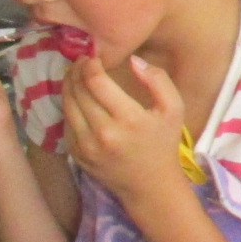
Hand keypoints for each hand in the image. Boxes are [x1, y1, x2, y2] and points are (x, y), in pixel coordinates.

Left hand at [60, 53, 187, 207]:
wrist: (150, 185)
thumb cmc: (163, 143)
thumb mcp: (174, 109)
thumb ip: (158, 80)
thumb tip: (133, 61)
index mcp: (128, 119)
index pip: (96, 82)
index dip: (90, 64)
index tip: (92, 56)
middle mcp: (103, 132)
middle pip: (77, 91)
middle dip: (76, 71)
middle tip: (81, 61)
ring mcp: (86, 146)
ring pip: (67, 105)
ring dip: (68, 86)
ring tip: (75, 75)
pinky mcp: (76, 154)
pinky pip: (66, 122)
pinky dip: (68, 105)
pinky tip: (76, 98)